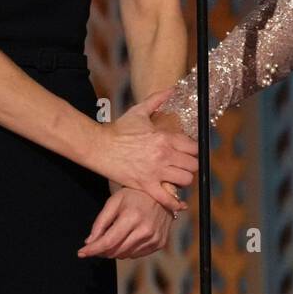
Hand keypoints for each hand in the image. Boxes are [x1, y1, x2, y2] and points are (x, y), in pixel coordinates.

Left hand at [77, 185, 174, 258]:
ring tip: (113, 237)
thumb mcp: (114, 202)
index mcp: (132, 217)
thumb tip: (89, 242)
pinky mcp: (160, 243)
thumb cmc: (135, 195)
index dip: (93, 249)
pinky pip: (137, 254)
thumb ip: (100, 222)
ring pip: (125, 255)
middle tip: (95, 244)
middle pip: (116, 251)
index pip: (108, 241)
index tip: (81, 253)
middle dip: (101, 251)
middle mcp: (145, 230)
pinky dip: (128, 250)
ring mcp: (154, 238)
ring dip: (114, 251)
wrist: (162, 193)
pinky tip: (128, 237)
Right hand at [93, 87, 197, 213]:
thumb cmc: (119, 129)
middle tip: (182, 165)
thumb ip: (158, 99)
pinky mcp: (145, 185)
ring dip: (183, 180)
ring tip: (176, 177)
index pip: (194, 147)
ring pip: (185, 180)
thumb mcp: (139, 111)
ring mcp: (155, 172)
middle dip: (190, 165)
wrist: (99, 146)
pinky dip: (175, 204)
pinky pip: (167, 199)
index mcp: (165, 137)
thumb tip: (172, 89)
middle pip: (192, 165)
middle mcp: (164, 155)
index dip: (193, 151)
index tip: (188, 152)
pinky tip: (178, 204)